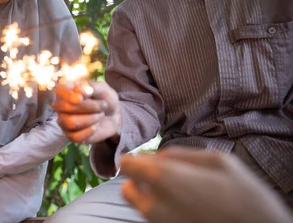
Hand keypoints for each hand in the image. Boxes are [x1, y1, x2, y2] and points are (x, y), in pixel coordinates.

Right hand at [52, 81, 121, 143]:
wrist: (113, 115)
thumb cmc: (104, 98)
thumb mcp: (102, 89)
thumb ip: (90, 87)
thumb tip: (77, 89)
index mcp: (66, 90)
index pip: (59, 90)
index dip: (69, 95)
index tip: (81, 98)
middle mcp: (61, 106)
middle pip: (66, 107)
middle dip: (88, 106)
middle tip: (102, 105)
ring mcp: (64, 121)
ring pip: (71, 122)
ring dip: (90, 119)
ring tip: (100, 115)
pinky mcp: (70, 135)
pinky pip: (75, 136)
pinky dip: (88, 131)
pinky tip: (95, 126)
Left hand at [120, 147, 292, 222]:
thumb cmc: (245, 196)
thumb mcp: (218, 161)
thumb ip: (180, 154)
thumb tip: (157, 156)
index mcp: (163, 177)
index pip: (126, 165)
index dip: (134, 160)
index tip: (145, 159)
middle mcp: (154, 204)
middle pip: (127, 188)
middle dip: (139, 180)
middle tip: (162, 177)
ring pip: (139, 206)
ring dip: (149, 197)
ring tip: (177, 194)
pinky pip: (154, 220)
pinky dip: (162, 211)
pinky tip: (186, 207)